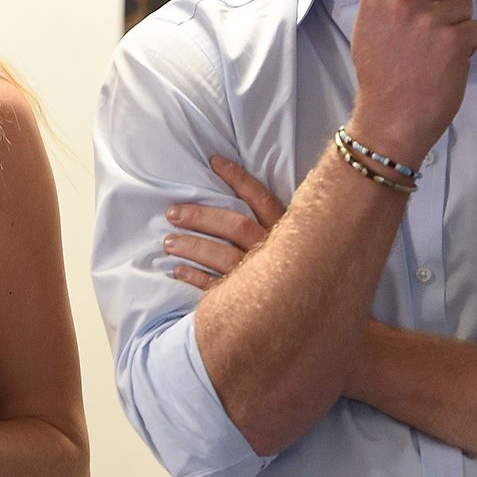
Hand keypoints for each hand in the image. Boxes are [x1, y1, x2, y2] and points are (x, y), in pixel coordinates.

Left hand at [165, 155, 285, 290]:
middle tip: (172, 213)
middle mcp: (275, 251)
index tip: (214, 162)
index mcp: (286, 232)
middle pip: (236, 226)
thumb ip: (269, 220)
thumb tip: (235, 189)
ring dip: (193, 247)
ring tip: (168, 242)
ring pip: (224, 257)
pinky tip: (178, 271)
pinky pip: (219, 289)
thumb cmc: (293, 268)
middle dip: (202, 217)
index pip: (261, 198)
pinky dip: (196, 278)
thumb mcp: (290, 240)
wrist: (308, 314)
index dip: (239, 178)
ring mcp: (263, 278)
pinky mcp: (251, 302)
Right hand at [350, 0, 476, 165]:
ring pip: (463, 2)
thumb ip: (388, 0)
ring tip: (436, 50)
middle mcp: (400, 3)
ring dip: (457, 24)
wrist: (388, 119)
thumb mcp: (367, 28)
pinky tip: (447, 63)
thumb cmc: (380, 76)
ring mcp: (428, 21)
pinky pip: (476, 29)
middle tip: (436, 13)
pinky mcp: (454, 41)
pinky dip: (468, 46)